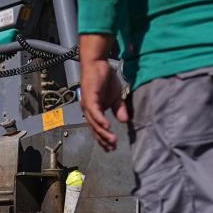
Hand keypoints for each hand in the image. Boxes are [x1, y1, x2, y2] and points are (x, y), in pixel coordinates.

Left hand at [79, 33, 129, 151]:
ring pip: (95, 123)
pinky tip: (107, 127)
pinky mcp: (89, 98)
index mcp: (94, 111)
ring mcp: (87, 104)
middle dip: (104, 140)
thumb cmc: (104, 79)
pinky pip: (94, 112)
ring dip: (103, 133)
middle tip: (112, 148)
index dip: (104, 139)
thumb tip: (125, 121)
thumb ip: (119, 109)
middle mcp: (88, 110)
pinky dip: (100, 120)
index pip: (98, 129)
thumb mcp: (116, 97)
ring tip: (112, 140)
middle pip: (95, 129)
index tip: (111, 148)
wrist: (98, 63)